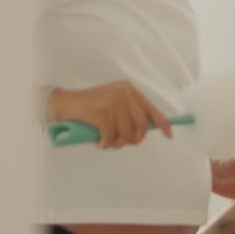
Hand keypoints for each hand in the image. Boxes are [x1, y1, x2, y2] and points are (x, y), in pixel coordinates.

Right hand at [47, 81, 172, 149]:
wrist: (64, 104)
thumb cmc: (90, 109)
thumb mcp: (114, 104)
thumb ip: (129, 113)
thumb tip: (148, 130)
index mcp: (129, 89)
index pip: (151, 108)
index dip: (162, 123)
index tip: (169, 135)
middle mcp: (124, 92)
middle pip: (141, 125)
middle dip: (134, 139)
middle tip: (122, 143)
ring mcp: (113, 101)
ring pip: (125, 133)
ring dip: (116, 143)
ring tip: (107, 140)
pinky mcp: (102, 112)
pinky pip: (110, 137)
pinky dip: (105, 144)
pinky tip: (98, 141)